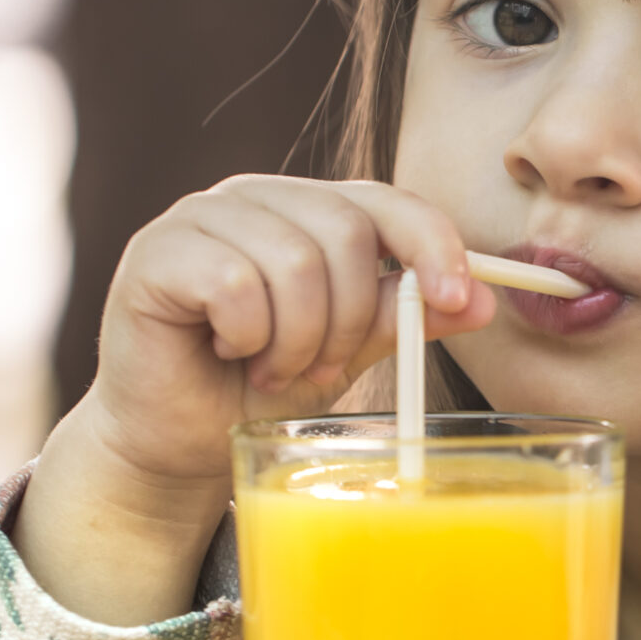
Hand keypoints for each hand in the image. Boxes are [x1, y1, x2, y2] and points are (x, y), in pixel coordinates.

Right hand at [16, 175, 495, 624]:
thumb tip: (484, 298)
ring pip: (293, 261)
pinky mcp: (156, 253)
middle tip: (324, 367)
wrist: (180, 441)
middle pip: (344, 230)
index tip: (460, 299)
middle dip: (351, 318)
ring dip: (297, 339)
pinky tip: (229, 355)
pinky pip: (232, 284)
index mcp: (308, 208)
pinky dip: (247, 337)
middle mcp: (256, 197)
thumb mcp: (350, 350)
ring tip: (274, 369)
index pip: (387, 200)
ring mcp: (200, 217)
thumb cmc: (260, 389)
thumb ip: (406, 317)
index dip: (432, 244)